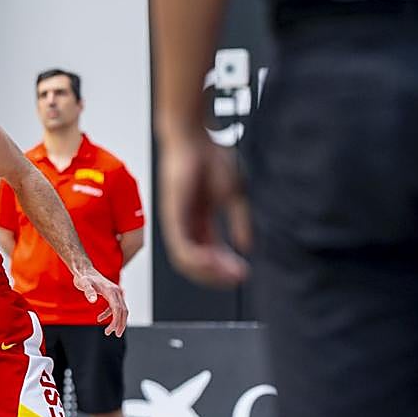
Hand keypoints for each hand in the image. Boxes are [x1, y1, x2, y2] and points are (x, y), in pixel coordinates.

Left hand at [72, 270, 128, 336]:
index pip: (118, 309)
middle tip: (115, 334)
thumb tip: (93, 300)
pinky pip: (114, 307)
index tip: (114, 331)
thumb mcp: (84, 284)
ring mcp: (115, 293)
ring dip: (116, 321)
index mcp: (111, 291)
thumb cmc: (84, 277)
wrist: (84, 270)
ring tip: (108, 331)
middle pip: (123, 310)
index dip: (118, 321)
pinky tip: (99, 319)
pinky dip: (109, 314)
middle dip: (120, 323)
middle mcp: (116, 291)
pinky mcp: (111, 295)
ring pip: (121, 310)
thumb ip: (88, 291)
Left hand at [158, 128, 251, 286]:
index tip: (243, 273)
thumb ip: (238, 222)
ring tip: (229, 273)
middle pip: (197, 263)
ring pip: (186, 261)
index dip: (226, 267)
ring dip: (209, 271)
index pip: (210, 254)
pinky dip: (197, 258)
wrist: (193, 138)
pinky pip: (181, 246)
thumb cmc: (210, 158)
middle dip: (218, 274)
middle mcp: (185, 225)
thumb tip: (246, 246)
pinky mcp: (171, 216)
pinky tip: (213, 262)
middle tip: (237, 278)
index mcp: (199, 221)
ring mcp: (176, 222)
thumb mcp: (233, 196)